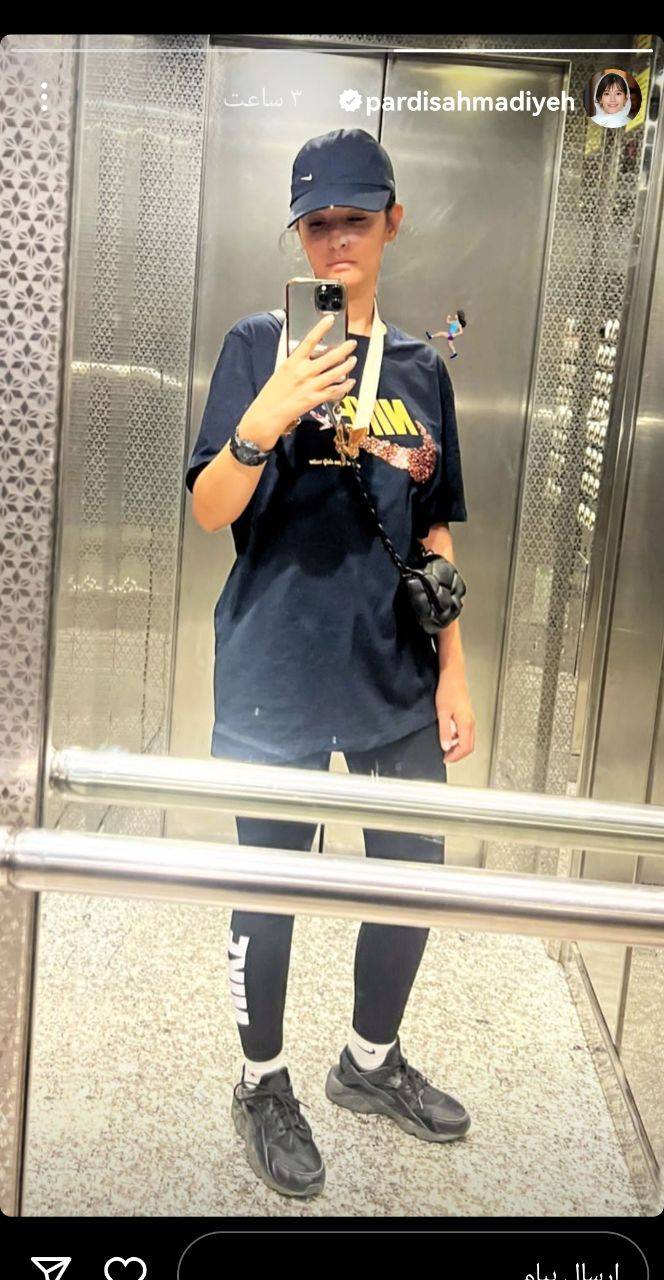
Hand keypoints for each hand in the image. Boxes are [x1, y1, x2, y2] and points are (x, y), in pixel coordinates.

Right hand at [240, 314, 357, 448]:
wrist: (268, 413)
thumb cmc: (272, 393)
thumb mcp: (282, 371)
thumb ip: (297, 362)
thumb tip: (310, 355)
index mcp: (293, 362)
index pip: (310, 340)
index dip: (322, 328)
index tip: (330, 319)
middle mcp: (304, 372)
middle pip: (330, 356)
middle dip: (344, 349)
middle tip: (351, 344)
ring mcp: (311, 385)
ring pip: (335, 373)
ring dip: (347, 365)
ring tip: (353, 360)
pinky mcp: (315, 399)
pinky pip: (334, 391)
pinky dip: (344, 386)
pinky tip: (349, 382)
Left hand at [435, 670, 475, 763]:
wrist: (453, 675)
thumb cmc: (449, 690)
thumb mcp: (442, 712)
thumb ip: (445, 731)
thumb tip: (445, 746)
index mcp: (466, 723)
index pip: (465, 748)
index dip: (455, 756)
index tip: (446, 759)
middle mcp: (471, 722)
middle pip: (469, 745)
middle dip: (458, 754)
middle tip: (446, 756)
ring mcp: (470, 718)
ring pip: (468, 739)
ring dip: (458, 746)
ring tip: (445, 746)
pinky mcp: (467, 714)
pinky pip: (465, 731)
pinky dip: (458, 737)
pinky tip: (449, 733)